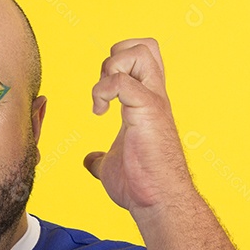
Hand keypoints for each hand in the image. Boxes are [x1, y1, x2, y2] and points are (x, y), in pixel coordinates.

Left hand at [83, 38, 193, 215]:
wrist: (159, 203)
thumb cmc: (141, 187)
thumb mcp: (111, 167)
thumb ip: (101, 158)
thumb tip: (90, 160)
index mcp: (147, 103)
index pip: (142, 59)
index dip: (117, 64)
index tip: (101, 96)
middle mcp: (154, 97)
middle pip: (146, 46)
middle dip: (116, 57)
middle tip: (104, 89)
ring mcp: (153, 102)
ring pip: (140, 52)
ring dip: (111, 68)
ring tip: (103, 99)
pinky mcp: (148, 112)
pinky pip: (123, 81)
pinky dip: (104, 90)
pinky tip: (99, 112)